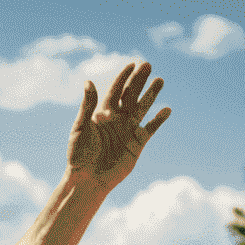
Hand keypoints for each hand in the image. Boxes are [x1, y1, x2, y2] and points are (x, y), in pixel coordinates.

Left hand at [67, 61, 169, 191]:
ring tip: (160, 80)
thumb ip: (87, 106)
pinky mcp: (136, 144)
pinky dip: (158, 120)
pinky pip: (150, 129)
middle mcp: (117, 119)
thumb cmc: (78, 155)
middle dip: (139, 80)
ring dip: (151, 94)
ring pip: (142, 108)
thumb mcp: (80, 129)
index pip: (115, 90)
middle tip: (148, 65)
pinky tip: (166, 110)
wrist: (87, 180)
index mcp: (103, 113)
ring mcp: (128, 130)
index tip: (132, 64)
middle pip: (131, 95)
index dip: (123, 77)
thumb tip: (88, 82)